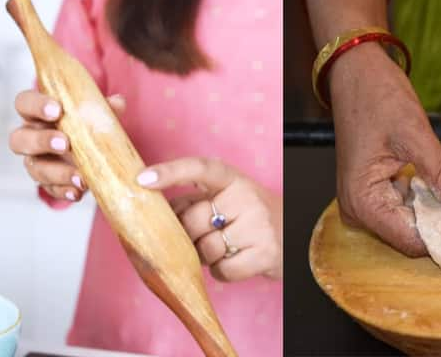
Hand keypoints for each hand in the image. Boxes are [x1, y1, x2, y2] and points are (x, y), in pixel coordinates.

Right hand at [9, 90, 125, 200]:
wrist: (92, 151)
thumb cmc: (85, 125)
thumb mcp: (94, 114)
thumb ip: (103, 108)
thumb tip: (118, 102)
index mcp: (38, 115)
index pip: (24, 104)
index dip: (36, 106)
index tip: (56, 110)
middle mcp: (31, 137)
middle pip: (19, 139)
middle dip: (41, 141)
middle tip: (64, 143)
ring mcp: (37, 162)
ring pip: (35, 168)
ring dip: (58, 173)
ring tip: (80, 177)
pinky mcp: (48, 183)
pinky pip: (51, 189)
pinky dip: (65, 191)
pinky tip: (78, 192)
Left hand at [137, 157, 282, 281]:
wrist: (298, 236)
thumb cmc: (251, 218)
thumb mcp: (228, 199)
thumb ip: (195, 202)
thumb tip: (153, 214)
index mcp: (233, 179)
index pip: (200, 168)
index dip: (170, 172)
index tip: (141, 179)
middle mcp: (247, 197)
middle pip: (193, 220)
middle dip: (188, 235)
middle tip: (202, 237)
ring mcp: (259, 225)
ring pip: (206, 249)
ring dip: (206, 256)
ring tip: (225, 249)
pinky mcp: (265, 253)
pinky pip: (222, 271)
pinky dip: (222, 273)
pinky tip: (236, 262)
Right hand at [329, 43, 440, 256]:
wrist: (353, 72)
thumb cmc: (376, 97)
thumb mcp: (415, 135)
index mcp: (363, 201)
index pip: (412, 241)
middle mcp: (358, 210)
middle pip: (409, 235)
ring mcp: (362, 202)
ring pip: (408, 223)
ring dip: (436, 211)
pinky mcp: (370, 192)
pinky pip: (403, 208)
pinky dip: (425, 200)